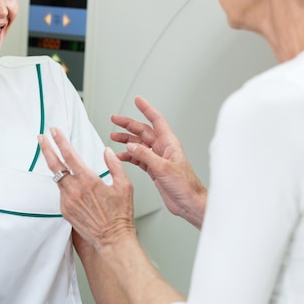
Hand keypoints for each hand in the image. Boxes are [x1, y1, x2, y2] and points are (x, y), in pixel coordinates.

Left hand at [38, 128, 134, 251]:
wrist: (113, 239)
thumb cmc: (120, 215)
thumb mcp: (125, 186)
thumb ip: (115, 165)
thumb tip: (106, 151)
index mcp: (88, 181)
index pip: (70, 155)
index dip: (60, 141)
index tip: (54, 131)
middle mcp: (75, 191)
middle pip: (54, 165)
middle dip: (46, 149)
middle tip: (41, 138)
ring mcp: (68, 202)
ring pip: (58, 179)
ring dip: (56, 167)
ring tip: (55, 158)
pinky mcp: (65, 211)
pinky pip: (62, 194)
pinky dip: (65, 186)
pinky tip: (72, 186)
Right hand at [111, 96, 206, 228]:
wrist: (189, 203)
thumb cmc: (185, 185)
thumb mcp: (163, 168)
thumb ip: (145, 155)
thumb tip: (131, 145)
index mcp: (169, 143)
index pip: (156, 120)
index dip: (146, 109)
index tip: (138, 100)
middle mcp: (163, 149)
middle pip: (143, 131)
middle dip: (128, 125)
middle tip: (115, 119)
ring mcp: (158, 159)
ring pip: (139, 145)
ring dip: (126, 140)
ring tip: (113, 136)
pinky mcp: (154, 169)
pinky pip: (138, 158)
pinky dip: (128, 156)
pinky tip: (121, 156)